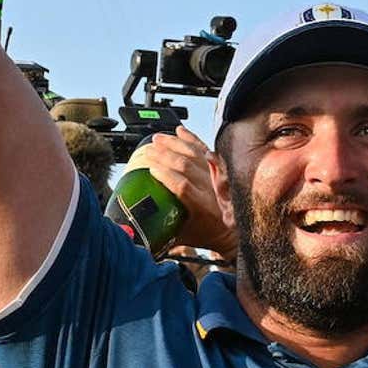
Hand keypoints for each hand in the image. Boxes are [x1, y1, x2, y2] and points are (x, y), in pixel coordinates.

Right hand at [141, 127, 237, 258]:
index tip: (150, 169)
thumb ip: (161, 232)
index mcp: (200, 207)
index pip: (182, 186)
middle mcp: (209, 189)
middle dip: (165, 156)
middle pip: (186, 166)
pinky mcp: (217, 168)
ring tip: (158, 138)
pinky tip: (180, 130)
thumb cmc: (205, 233)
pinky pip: (204, 148)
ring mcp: (214, 176)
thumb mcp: (182, 236)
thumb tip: (138, 227)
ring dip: (175, 144)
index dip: (165, 175)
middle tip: (149, 150)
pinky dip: (192, 138)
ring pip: (195, 154)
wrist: (230, 230)